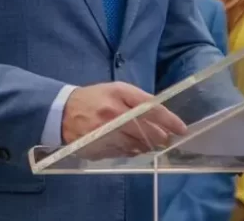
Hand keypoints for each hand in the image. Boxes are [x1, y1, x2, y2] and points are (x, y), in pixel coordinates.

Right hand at [61, 82, 185, 155]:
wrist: (62, 112)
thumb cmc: (95, 98)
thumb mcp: (116, 90)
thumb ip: (138, 99)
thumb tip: (159, 115)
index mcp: (119, 95)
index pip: (151, 108)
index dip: (169, 120)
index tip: (181, 128)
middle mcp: (113, 114)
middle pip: (146, 131)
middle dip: (160, 136)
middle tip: (166, 139)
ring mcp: (106, 133)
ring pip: (137, 145)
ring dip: (148, 146)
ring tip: (152, 143)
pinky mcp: (100, 148)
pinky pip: (124, 153)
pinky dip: (134, 151)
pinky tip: (135, 148)